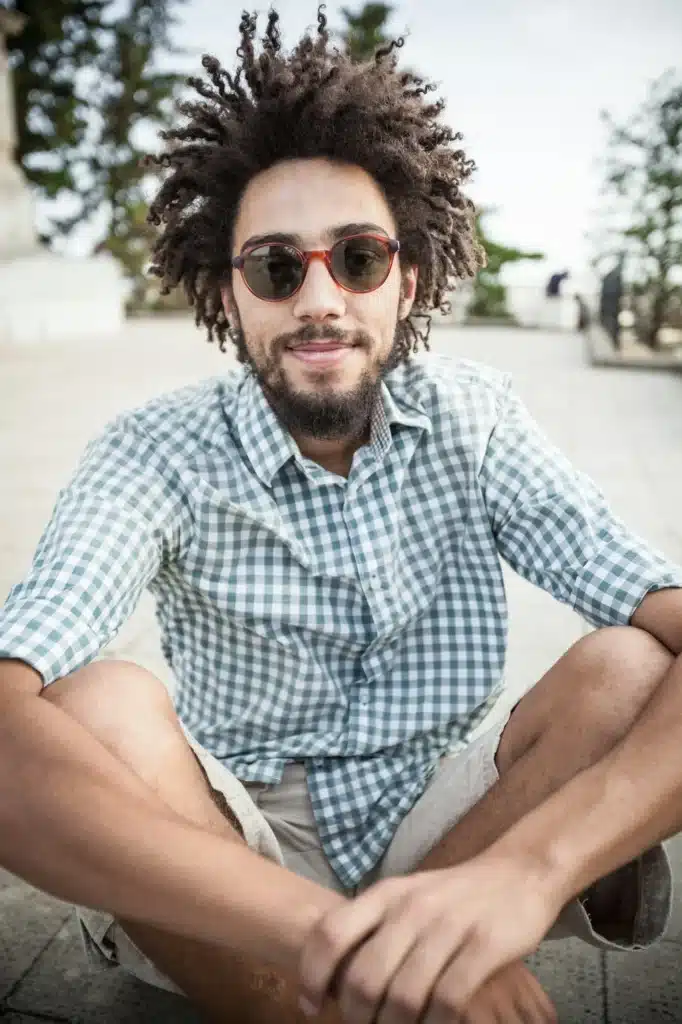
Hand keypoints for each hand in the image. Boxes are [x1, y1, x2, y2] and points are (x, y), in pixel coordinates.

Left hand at [298, 853, 562, 1022]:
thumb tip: (331, 975)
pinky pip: (449, 1000)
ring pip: (404, 997)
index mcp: (385, 894)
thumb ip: (371, 927)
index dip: (312, 976)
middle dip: (356, 1016)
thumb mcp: (405, 897)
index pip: (330, 933)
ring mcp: (448, 926)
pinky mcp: (485, 946)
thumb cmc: (452, 896)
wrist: (518, 873)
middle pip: (363, 977)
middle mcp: (411, 907)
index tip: (311, 1006)